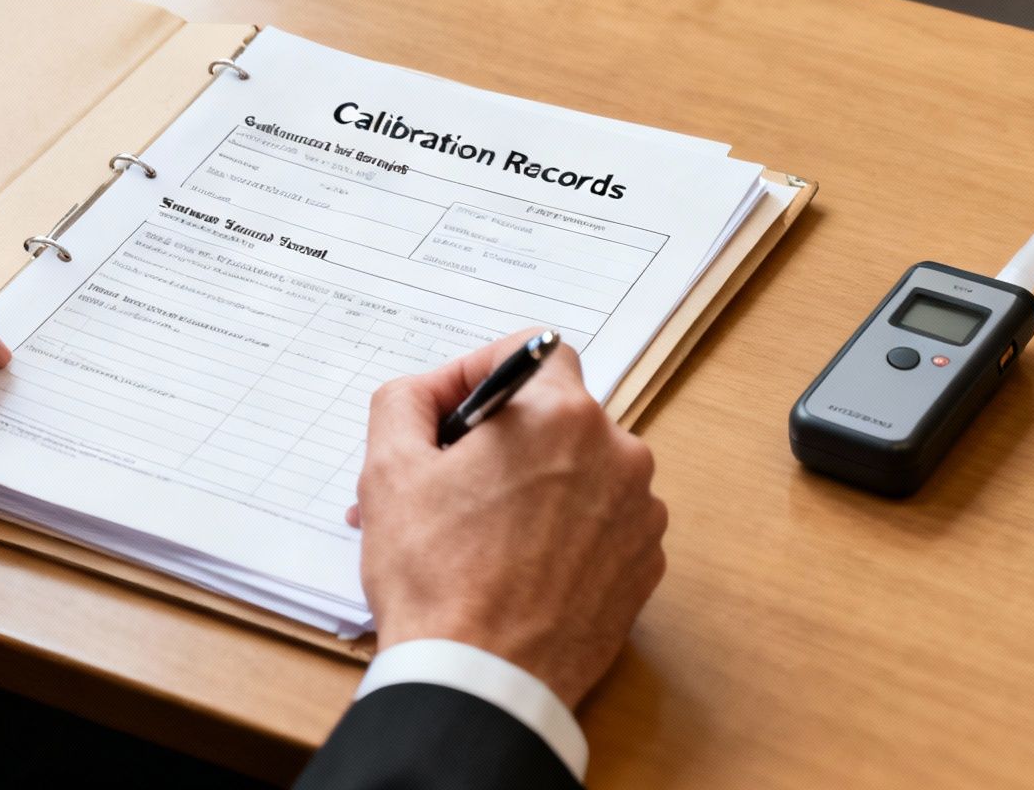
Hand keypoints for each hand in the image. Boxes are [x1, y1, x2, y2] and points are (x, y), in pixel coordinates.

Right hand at [351, 329, 666, 706]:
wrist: (482, 682)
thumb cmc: (436, 577)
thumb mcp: (388, 469)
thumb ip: (406, 400)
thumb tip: (428, 391)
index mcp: (560, 415)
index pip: (535, 350)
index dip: (483, 372)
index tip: (451, 412)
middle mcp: (618, 453)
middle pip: (555, 416)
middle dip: (500, 440)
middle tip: (446, 483)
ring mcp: (639, 514)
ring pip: (579, 472)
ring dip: (532, 487)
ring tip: (474, 534)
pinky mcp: (644, 567)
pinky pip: (601, 524)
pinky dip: (563, 533)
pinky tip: (516, 568)